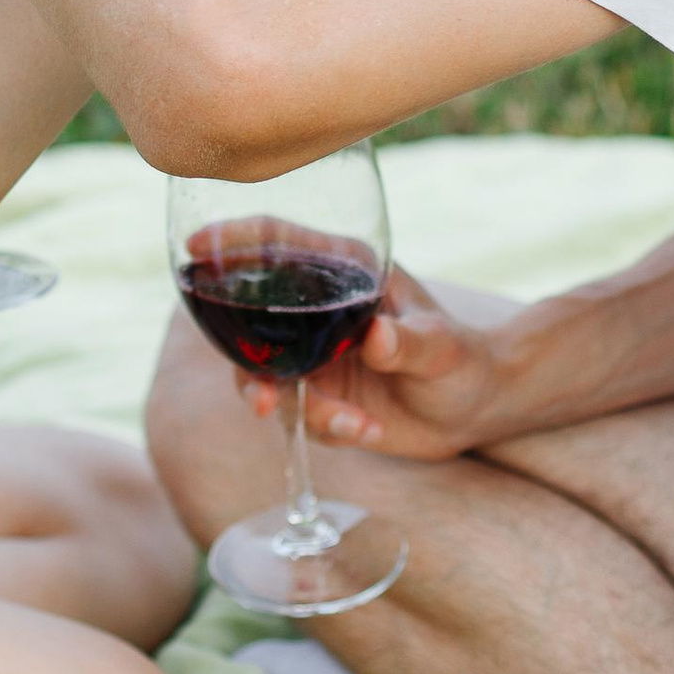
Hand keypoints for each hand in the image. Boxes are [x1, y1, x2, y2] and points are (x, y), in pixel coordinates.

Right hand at [234, 262, 511, 462]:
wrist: (476, 410)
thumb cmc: (465, 359)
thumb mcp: (443, 347)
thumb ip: (411, 342)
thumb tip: (378, 338)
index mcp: (344, 271)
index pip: (278, 243)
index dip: (235, 241)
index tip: (197, 249)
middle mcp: (320, 310)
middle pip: (252, 320)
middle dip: (248, 364)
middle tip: (264, 399)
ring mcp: (316, 355)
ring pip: (267, 377)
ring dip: (296, 409)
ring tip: (347, 425)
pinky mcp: (321, 396)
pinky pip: (299, 415)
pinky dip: (328, 429)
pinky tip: (370, 432)